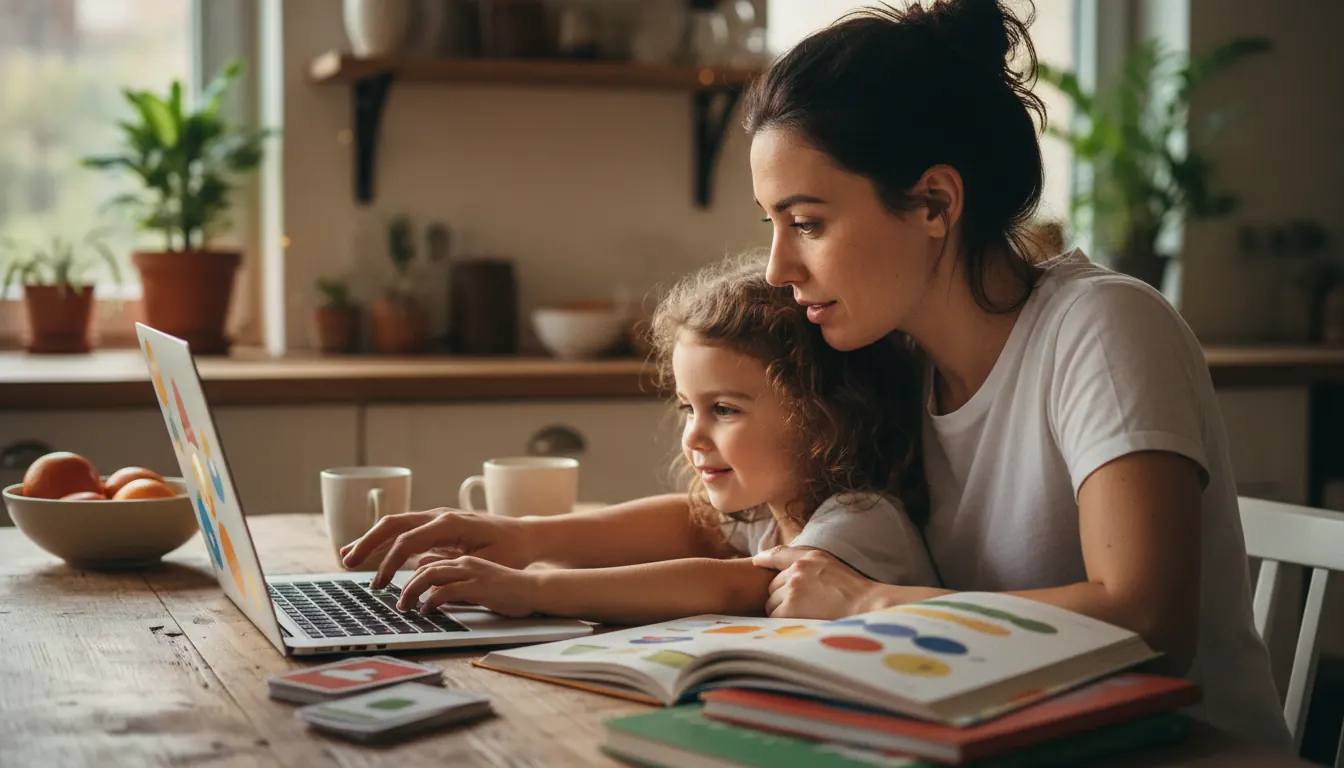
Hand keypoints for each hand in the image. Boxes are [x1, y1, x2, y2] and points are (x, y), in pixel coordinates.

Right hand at [339, 509, 536, 588]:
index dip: (390, 563)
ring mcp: (436, 518)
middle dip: (368, 542)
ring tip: (347, 555)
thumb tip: (423, 572)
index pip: (409, 541)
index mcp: (450, 524)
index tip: (381, 585)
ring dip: (371, 539)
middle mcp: (439, 516)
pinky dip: (384, 540)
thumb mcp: (488, 563)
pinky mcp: (435, 527)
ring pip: (396, 524)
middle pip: (394, 524)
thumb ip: (456, 566)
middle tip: (346, 562)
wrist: (525, 536)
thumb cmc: (511, 552)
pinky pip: (405, 530)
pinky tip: (367, 550)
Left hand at [398, 556, 536, 617]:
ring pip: (429, 575)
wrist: (536, 590)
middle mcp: (465, 562)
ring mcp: (470, 572)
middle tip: (400, 604)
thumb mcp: (479, 586)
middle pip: (424, 568)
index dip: (412, 578)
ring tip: (406, 607)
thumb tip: (435, 594)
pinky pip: (444, 591)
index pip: (429, 563)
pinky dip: (431, 601)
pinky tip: (428, 611)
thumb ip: (459, 586)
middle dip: (407, 586)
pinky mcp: (476, 586)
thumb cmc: (510, 591)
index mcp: (465, 560)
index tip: (405, 593)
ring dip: (412, 592)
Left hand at [751, 547, 883, 618]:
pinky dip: (782, 622)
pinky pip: (774, 616)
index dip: (765, 558)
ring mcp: (791, 589)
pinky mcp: (789, 608)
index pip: (778, 555)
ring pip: (771, 603)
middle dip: (781, 596)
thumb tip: (785, 564)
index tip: (757, 560)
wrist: (865, 606)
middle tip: (803, 606)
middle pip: (773, 586)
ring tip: (804, 615)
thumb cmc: (853, 590)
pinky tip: (798, 623)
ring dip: (781, 610)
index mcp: (807, 558)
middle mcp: (796, 570)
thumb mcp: (831, 564)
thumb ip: (809, 561)